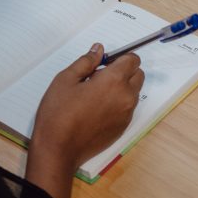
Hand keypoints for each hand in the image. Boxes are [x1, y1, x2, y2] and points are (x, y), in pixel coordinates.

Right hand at [28, 44, 144, 172]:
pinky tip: (97, 109)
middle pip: (138, 74)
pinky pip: (128, 108)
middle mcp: (126, 96)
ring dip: (122, 87)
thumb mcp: (66, 79)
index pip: (133, 59)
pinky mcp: (124, 126)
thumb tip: (99, 49)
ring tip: (96, 95)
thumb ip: (86, 61)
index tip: (105, 63)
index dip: (120, 57)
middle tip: (100, 77)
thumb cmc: (59, 113)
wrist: (59, 148)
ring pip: (134, 92)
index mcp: (114, 81)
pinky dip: (119, 103)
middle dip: (124, 71)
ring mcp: (127, 113)